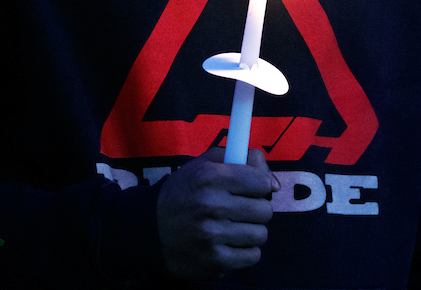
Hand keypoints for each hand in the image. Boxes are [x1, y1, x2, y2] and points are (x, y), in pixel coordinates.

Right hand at [156, 147, 280, 278]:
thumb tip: (274, 185)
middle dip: (256, 209)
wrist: (147, 230)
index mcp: (211, 177)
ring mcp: (211, 236)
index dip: (259, 186)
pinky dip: (245, 251)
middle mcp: (210, 206)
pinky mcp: (212, 262)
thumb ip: (244, 159)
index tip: (249, 190)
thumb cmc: (184, 193)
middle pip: (265, 210)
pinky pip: (252, 256)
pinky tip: (229, 243)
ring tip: (233, 227)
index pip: (262, 183)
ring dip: (251, 231)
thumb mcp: (207, 164)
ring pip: (261, 234)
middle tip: (239, 210)